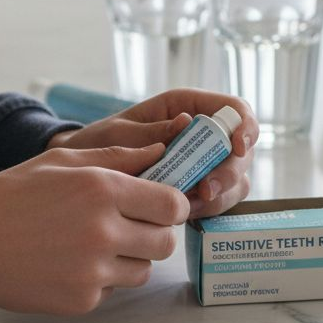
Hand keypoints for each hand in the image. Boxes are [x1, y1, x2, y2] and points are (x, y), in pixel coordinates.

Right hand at [0, 144, 188, 313]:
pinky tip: (70, 263)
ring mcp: (94, 271)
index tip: (159, 205)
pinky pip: (113, 290)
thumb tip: (161, 152)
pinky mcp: (82, 300)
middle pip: (166, 242)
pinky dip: (100, 279)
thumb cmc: (11, 196)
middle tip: (131, 226)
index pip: (172, 204)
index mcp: (102, 189)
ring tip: (96, 244)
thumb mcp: (61, 160)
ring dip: (130, 258)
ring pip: (144, 270)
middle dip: (155, 233)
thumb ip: (118, 156)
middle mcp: (104, 232)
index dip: (170, 205)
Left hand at [48, 88, 257, 218]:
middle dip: (230, 172)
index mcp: (187, 107)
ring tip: (189, 207)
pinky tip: (185, 215)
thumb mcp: (116, 134)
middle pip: (242, 151)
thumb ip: (149, 132)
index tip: (238, 146)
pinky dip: (209, 210)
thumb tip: (186, 123)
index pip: (235, 110)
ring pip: (235, 180)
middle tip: (205, 191)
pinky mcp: (196, 191)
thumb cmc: (95, 145)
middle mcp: (201, 135)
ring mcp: (202, 165)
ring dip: (221, 196)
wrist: (77, 175)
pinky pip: (218, 201)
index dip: (245, 126)